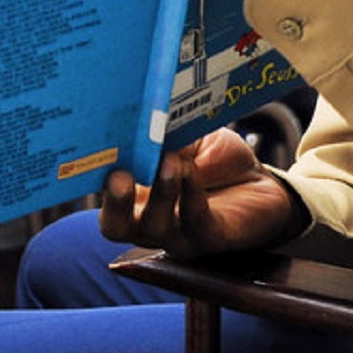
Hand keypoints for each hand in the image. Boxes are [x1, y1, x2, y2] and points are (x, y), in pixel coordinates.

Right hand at [98, 127, 299, 258]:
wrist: (264, 183)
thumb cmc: (216, 159)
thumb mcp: (187, 138)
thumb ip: (165, 133)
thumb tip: (145, 113)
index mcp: (134, 196)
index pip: (101, 194)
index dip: (88, 178)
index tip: (91, 152)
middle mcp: (148, 221)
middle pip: (114, 227)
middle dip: (114, 204)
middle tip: (119, 176)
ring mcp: (179, 235)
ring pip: (155, 228)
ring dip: (160, 193)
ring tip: (170, 162)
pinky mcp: (211, 239)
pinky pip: (196, 223)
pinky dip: (191, 196)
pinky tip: (192, 171)